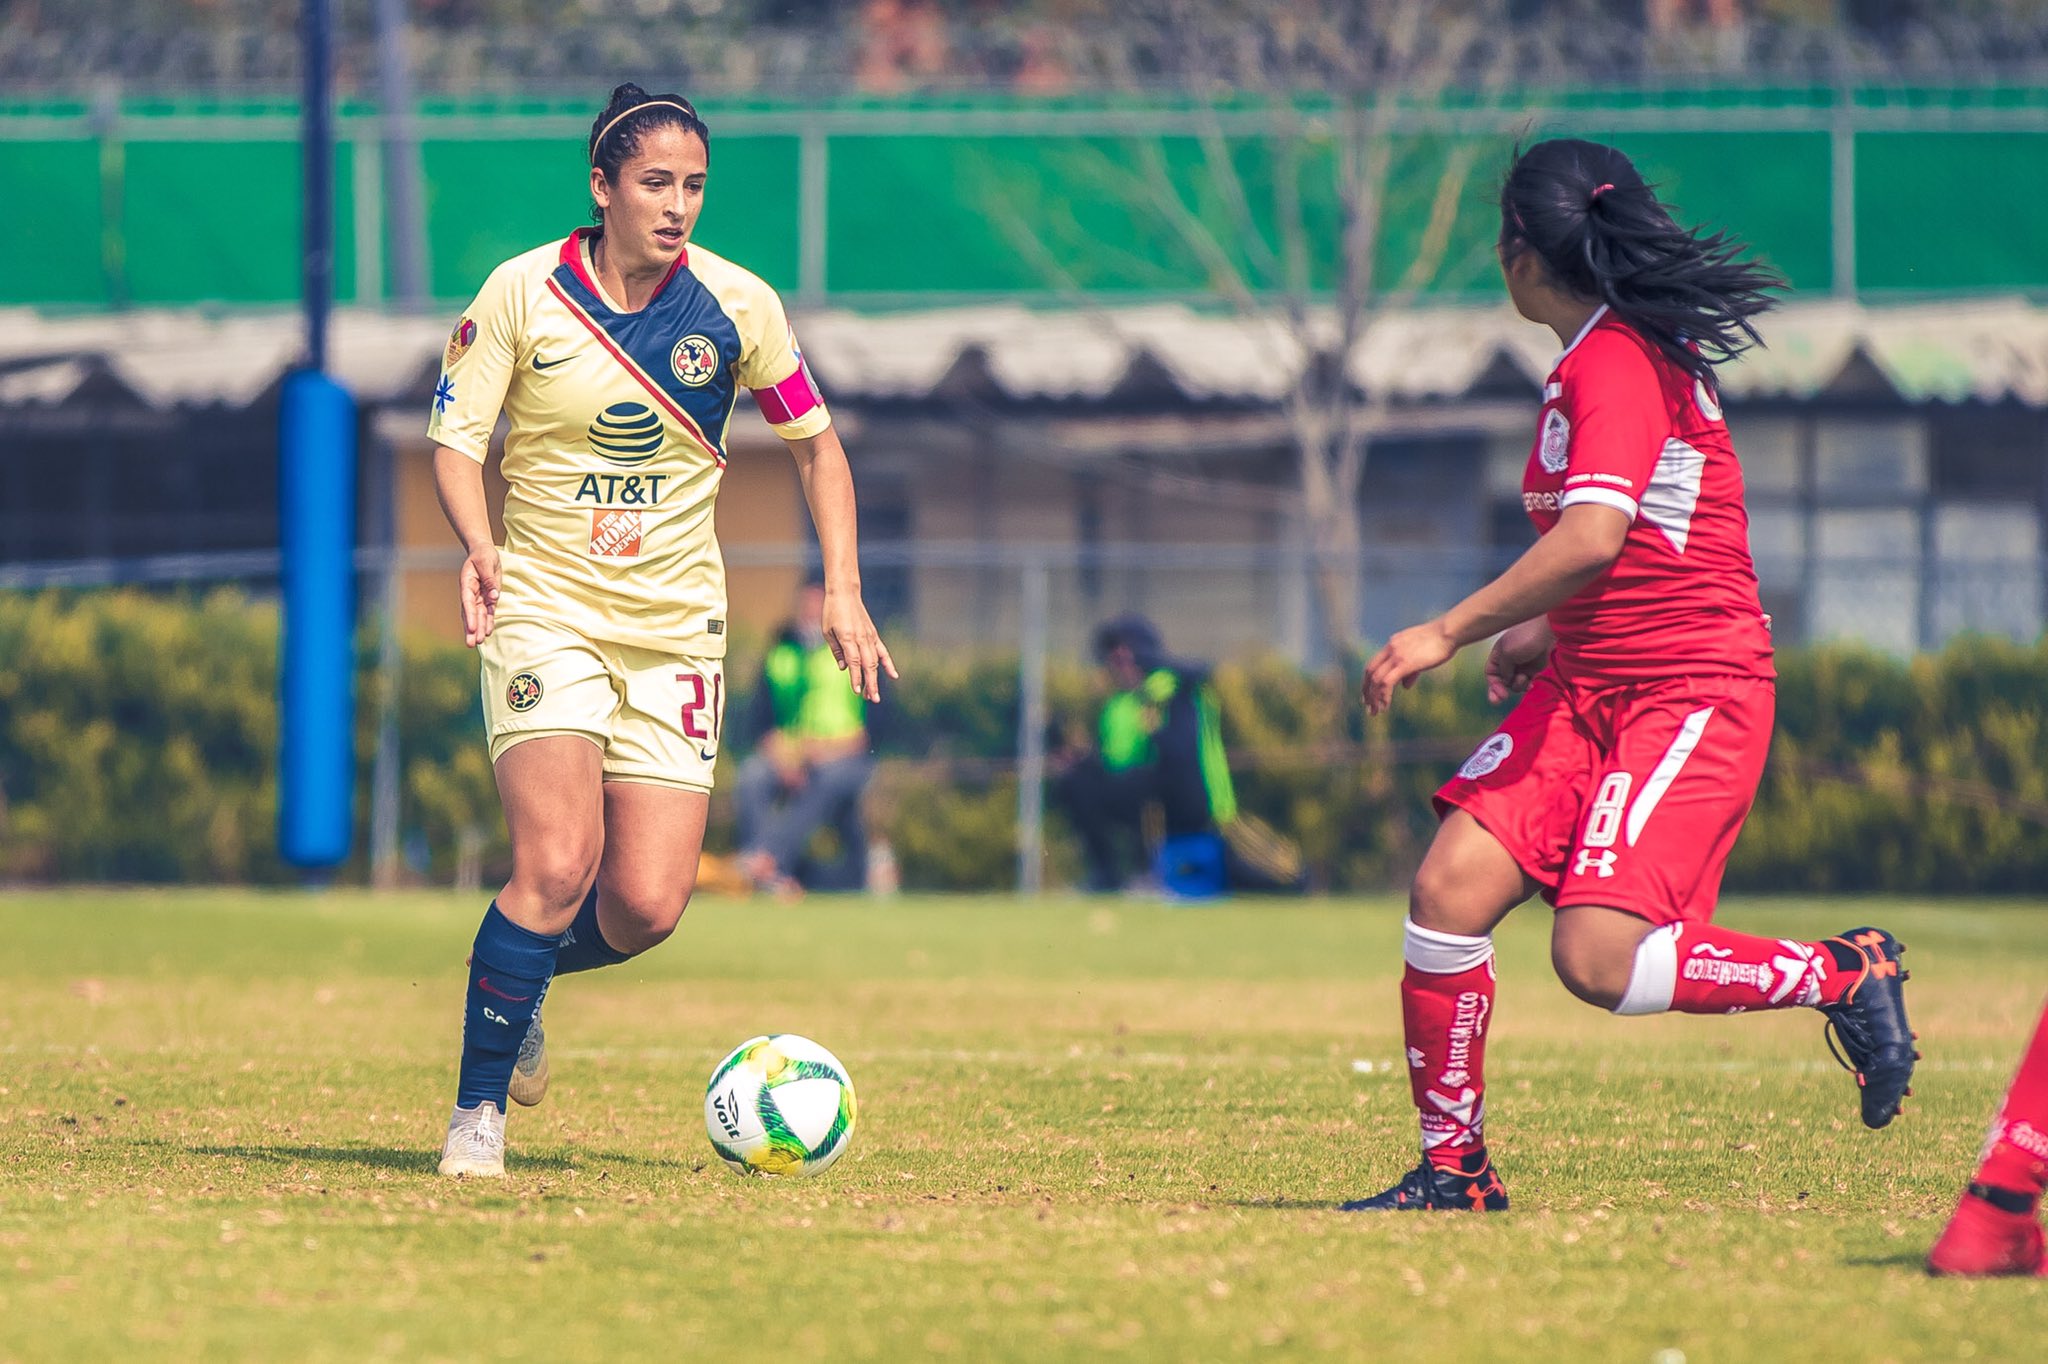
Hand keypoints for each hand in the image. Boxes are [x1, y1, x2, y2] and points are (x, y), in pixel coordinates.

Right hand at [458, 546, 500, 647]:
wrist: (484, 552)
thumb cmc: (483, 556)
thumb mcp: (486, 563)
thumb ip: (489, 580)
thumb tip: (494, 596)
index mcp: (467, 583)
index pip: (467, 602)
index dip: (470, 616)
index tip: (472, 628)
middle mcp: (471, 593)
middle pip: (470, 613)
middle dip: (471, 629)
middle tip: (470, 644)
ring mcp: (478, 597)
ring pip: (478, 616)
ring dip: (479, 629)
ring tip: (478, 643)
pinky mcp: (487, 598)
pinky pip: (487, 612)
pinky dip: (488, 622)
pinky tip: (488, 633)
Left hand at [821, 588, 898, 702]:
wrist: (845, 592)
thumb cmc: (832, 611)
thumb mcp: (827, 631)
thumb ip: (836, 650)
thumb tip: (843, 668)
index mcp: (848, 637)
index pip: (854, 662)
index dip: (856, 677)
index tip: (857, 691)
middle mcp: (861, 638)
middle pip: (868, 665)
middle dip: (870, 683)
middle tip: (871, 699)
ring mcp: (869, 636)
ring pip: (876, 661)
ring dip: (876, 678)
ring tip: (874, 694)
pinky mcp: (873, 635)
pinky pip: (883, 651)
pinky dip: (888, 663)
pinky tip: (893, 675)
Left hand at [1363, 619, 1458, 716]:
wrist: (1449, 632)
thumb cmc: (1441, 642)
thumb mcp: (1421, 655)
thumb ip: (1411, 670)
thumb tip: (1405, 685)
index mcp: (1393, 644)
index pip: (1374, 663)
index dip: (1369, 680)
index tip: (1369, 694)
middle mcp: (1390, 648)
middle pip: (1370, 671)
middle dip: (1366, 690)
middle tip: (1368, 706)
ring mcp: (1396, 655)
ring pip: (1376, 679)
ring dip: (1373, 697)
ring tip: (1375, 711)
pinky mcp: (1404, 663)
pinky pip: (1386, 682)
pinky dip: (1383, 696)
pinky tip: (1385, 706)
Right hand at [1485, 619, 1554, 704]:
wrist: (1546, 631)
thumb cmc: (1525, 638)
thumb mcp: (1507, 654)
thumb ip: (1503, 670)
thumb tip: (1506, 681)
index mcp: (1497, 655)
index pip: (1491, 674)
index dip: (1494, 686)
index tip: (1501, 695)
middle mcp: (1507, 662)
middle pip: (1500, 681)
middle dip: (1500, 691)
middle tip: (1500, 700)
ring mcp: (1520, 666)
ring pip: (1513, 684)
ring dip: (1518, 685)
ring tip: (1525, 677)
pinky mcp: (1532, 669)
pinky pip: (1525, 682)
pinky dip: (1526, 685)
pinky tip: (1530, 685)